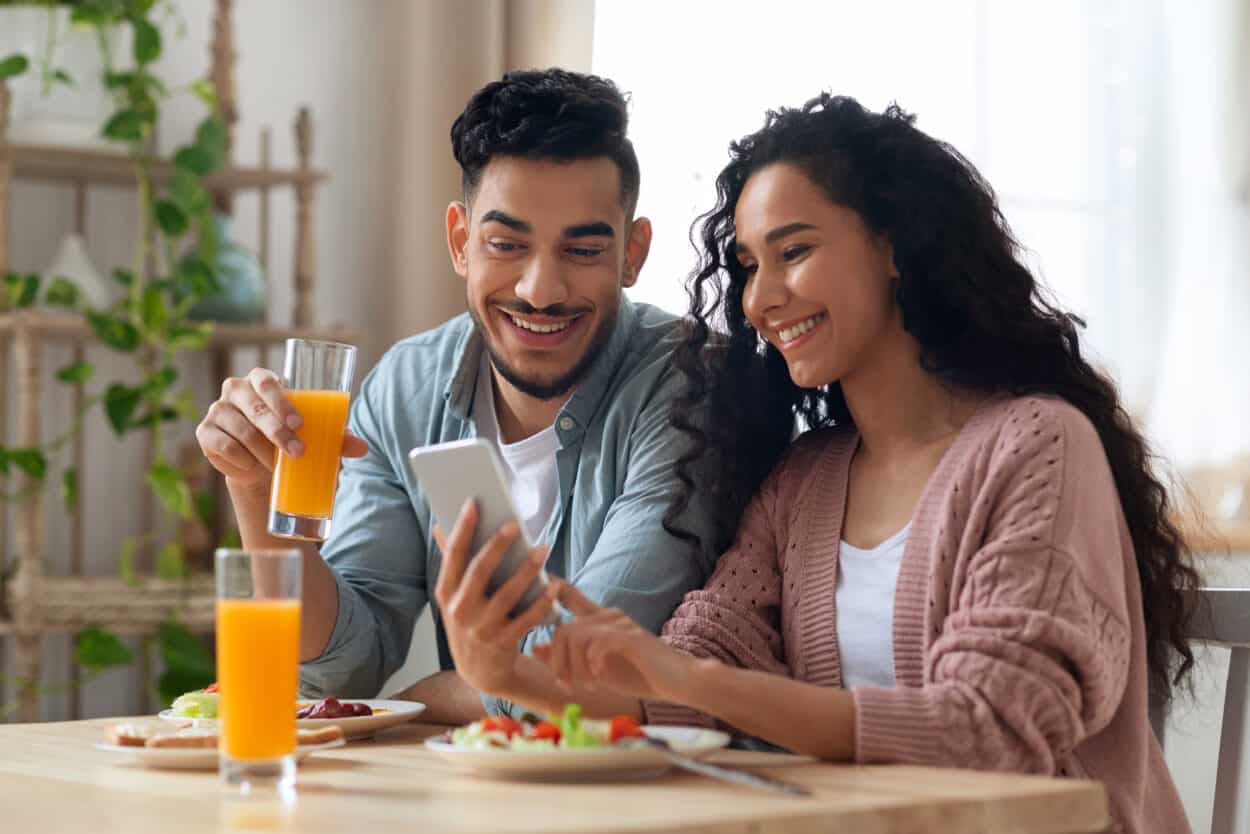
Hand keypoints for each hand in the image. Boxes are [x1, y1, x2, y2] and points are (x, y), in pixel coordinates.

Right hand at [195, 368, 367, 490]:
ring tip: (279, 466)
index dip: (281, 401)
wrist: (261, 468)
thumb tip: (362, 447)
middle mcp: (236, 390)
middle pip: (255, 407)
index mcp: (261, 380)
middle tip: (298, 452)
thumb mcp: (315, 437)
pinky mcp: (205, 433)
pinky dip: (242, 460)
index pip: (267, 381)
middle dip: (277, 432)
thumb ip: (337, 438)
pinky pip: (224, 447)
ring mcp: (218, 410)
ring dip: (263, 451)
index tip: (299, 424)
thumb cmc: (291, 440)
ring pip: (242, 431)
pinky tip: (253, 467)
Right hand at [433, 499, 559, 695]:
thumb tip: (440, 524)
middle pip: (479, 572)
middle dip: (497, 546)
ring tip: (542, 549)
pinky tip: (554, 584)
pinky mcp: (503, 644)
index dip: (462, 529)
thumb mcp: (454, 596)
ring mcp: (481, 629)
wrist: (479, 672)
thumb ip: (452, 562)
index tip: (473, 503)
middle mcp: (460, 611)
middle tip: (515, 524)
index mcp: (446, 594)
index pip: (453, 556)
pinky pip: (526, 619)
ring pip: (506, 595)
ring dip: (526, 570)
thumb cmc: (470, 620)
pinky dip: (541, 602)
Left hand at [535, 581, 692, 701]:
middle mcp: (609, 617)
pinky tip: (601, 677)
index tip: (538, 585)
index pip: (572, 597)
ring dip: (574, 668)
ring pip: (576, 637)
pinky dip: (593, 663)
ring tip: (587, 686)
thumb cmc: (641, 675)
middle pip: (563, 629)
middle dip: (558, 663)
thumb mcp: (598, 670)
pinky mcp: (631, 637)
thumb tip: (537, 648)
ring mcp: (621, 624)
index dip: (552, 589)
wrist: (680, 682)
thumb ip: (569, 658)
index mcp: (601, 621)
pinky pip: (598, 643)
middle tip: (567, 686)